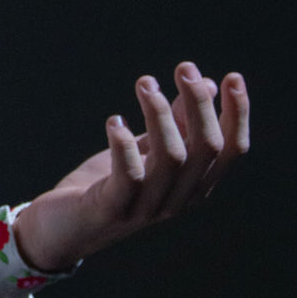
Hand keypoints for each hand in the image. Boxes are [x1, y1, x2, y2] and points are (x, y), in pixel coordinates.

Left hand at [12, 63, 249, 272]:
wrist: (60, 229)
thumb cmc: (106, 185)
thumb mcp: (145, 150)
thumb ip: (175, 124)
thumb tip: (205, 82)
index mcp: (192, 185)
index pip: (230, 150)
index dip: (236, 114)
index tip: (230, 76)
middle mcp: (177, 199)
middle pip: (205, 148)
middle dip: (199, 103)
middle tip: (183, 68)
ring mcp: (146, 208)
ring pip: (172, 157)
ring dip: (160, 114)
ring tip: (145, 83)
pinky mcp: (112, 210)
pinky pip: (128, 176)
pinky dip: (124, 144)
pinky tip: (115, 121)